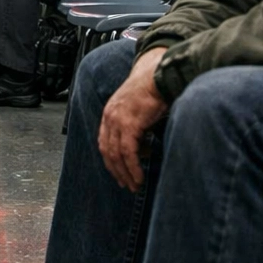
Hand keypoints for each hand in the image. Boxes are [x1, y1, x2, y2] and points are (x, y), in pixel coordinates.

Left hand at [98, 49, 170, 190]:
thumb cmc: (152, 92)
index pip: (104, 143)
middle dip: (116, 171)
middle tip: (126, 185)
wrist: (157, 77)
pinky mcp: (129, 125)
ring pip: (117, 155)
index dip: (110, 160)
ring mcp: (117, 121)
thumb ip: (136, 129)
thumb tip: (143, 151)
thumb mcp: (138, 111)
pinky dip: (133, 167)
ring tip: (134, 185)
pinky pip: (129, 153)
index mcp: (109, 113)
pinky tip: (139, 177)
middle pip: (108, 152)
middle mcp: (109, 118)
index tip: (118, 173)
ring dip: (125, 173)